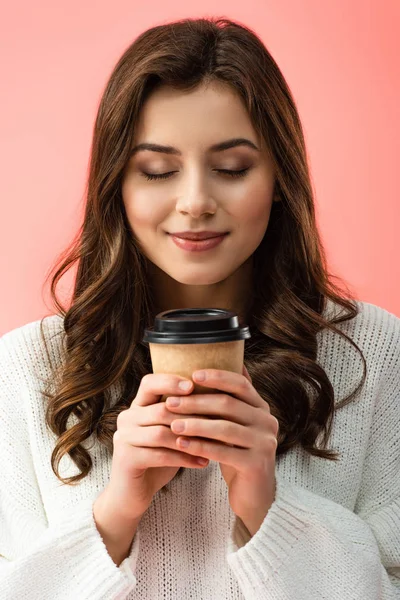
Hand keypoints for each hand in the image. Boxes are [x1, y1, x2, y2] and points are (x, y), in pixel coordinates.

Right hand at [99, 373, 209, 523]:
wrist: (131, 494)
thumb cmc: (158, 457)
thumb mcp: (169, 431)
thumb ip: (182, 414)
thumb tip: (218, 396)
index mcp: (136, 406)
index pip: (149, 382)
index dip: (170, 381)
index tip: (193, 385)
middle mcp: (126, 418)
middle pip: (161, 409)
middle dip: (192, 415)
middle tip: (218, 420)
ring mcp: (123, 438)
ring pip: (162, 433)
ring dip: (191, 438)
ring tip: (215, 444)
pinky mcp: (126, 460)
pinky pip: (160, 455)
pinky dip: (185, 459)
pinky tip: (203, 462)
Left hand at [165, 366, 278, 535]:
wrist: (255, 495)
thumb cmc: (238, 454)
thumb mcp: (236, 425)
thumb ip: (228, 401)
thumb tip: (211, 364)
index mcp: (262, 408)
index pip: (240, 384)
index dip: (217, 376)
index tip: (192, 374)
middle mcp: (267, 422)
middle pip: (228, 405)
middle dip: (196, 402)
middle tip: (171, 402)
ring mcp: (265, 443)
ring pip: (224, 428)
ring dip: (195, 424)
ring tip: (173, 424)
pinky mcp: (256, 464)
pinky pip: (223, 452)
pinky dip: (200, 446)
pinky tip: (181, 445)